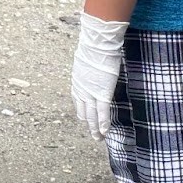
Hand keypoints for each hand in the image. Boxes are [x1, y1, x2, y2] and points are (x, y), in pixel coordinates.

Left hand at [71, 12, 127, 140]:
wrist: (97, 44)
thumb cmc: (94, 47)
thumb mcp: (87, 59)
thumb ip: (88, 67)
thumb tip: (91, 64)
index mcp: (77, 82)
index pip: (79, 102)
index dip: (83, 112)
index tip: (87, 119)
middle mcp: (81, 90)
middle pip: (84, 112)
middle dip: (89, 124)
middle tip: (94, 134)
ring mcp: (91, 93)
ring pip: (92, 116)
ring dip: (96, 129)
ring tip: (99, 138)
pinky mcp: (102, 93)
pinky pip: (102, 113)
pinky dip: (103, 124)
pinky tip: (105, 132)